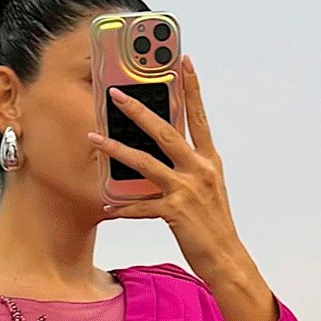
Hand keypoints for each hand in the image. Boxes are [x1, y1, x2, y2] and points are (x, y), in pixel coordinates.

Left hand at [88, 55, 245, 288]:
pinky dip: (124, 207)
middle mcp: (199, 170)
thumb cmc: (213, 226)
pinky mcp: (175, 212)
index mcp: (209, 161)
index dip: (192, 89)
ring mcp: (187, 190)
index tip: (184, 62)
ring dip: (116, 150)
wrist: (226, 258)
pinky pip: (141, 206)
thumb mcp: (208, 190)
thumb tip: (164, 157)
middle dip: (138, 110)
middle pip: (165, 131)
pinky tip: (109, 207)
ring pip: (145, 163)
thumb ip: (190, 169)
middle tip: (116, 94)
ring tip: (95, 138)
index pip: (199, 118)